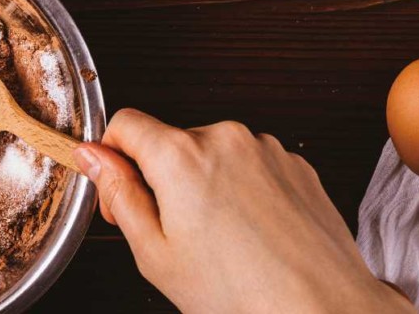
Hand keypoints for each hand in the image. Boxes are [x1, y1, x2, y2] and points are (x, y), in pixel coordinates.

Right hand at [73, 109, 415, 313]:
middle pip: (168, 141)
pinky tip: (250, 233)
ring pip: (210, 153)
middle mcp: (224, 137)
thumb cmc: (240, 294)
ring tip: (221, 240)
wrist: (325, 310)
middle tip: (173, 234)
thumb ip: (117, 193)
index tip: (120, 189)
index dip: (113, 156)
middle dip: (160, 178)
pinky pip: (249, 163)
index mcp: (180, 155)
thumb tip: (93, 155)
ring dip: (203, 182)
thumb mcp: (154, 252)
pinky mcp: (294, 162)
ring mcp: (264, 147)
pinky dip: (241, 188)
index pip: (124, 123)